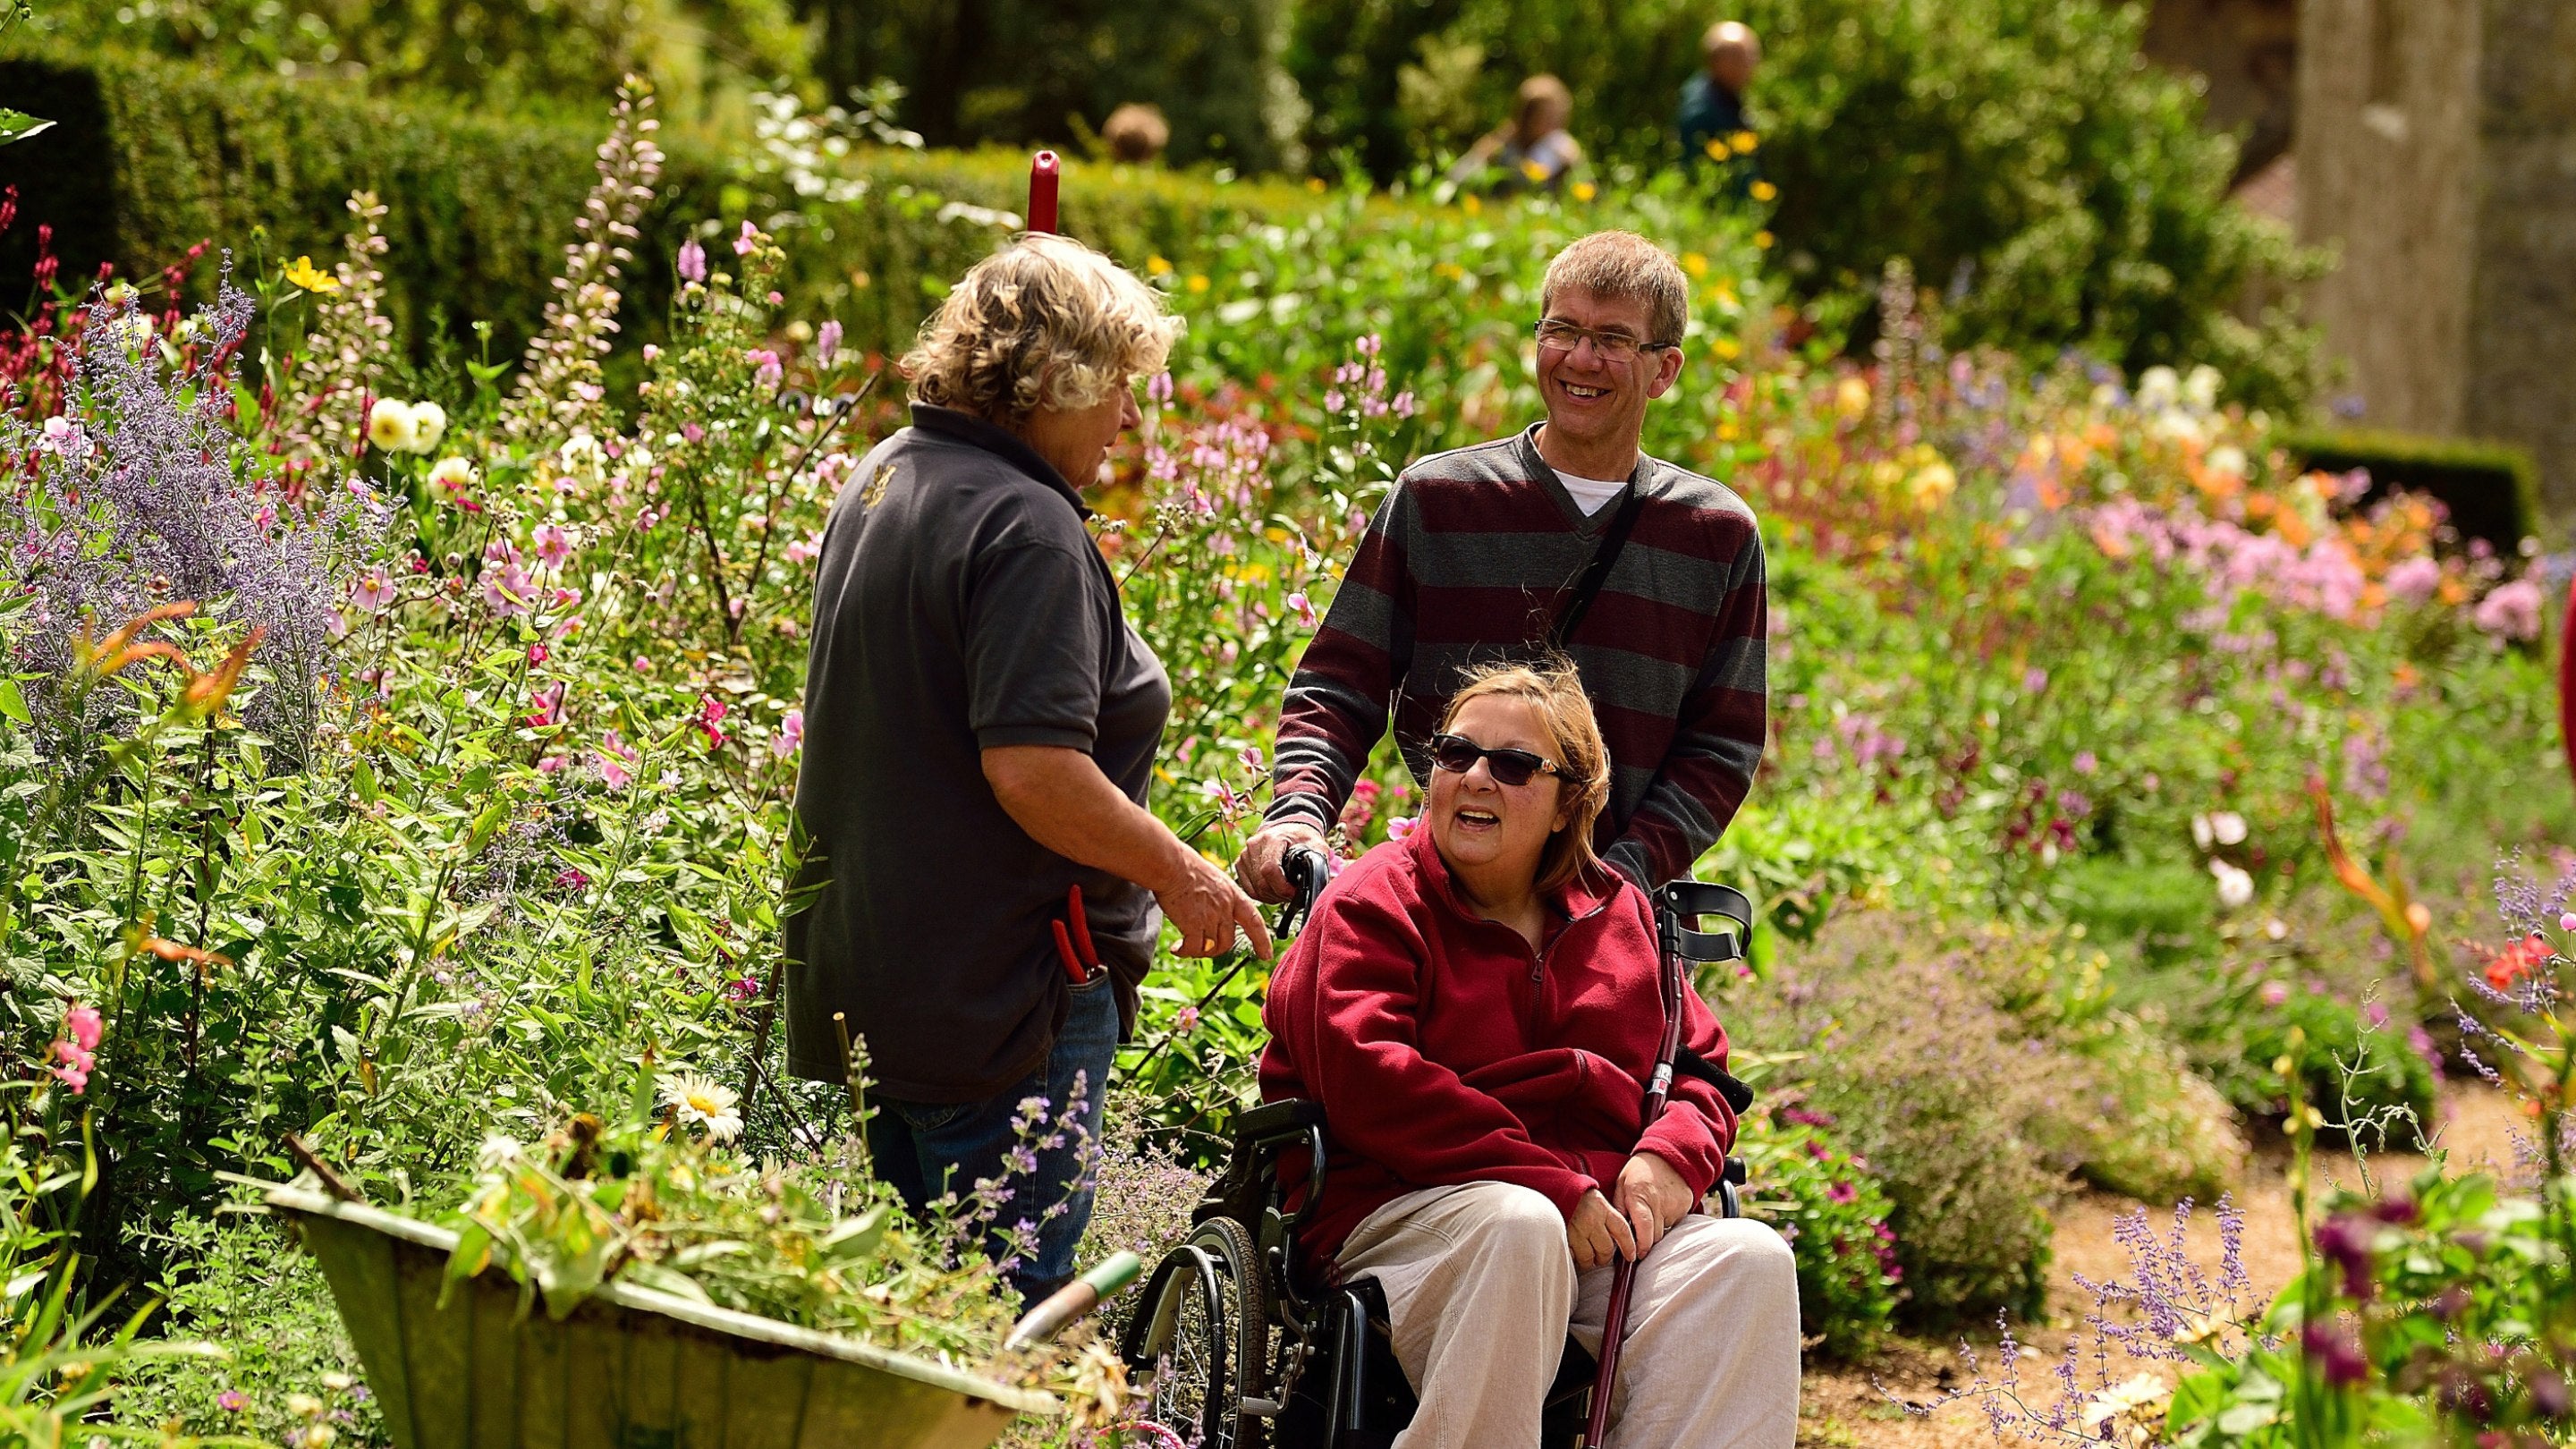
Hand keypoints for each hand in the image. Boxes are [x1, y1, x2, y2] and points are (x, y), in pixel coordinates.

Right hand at [1156, 849, 1273, 960]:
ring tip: (1185, 947)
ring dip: (1198, 951)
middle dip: (1215, 949)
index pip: (1254, 921)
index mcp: (1233, 895)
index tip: (1266, 955)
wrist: (1172, 865)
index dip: (1262, 940)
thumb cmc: (1186, 867)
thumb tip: (1216, 912)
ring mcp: (1211, 917)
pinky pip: (1194, 948)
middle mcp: (1225, 908)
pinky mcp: (1193, 924)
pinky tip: (1176, 948)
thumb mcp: (1214, 879)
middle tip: (1200, 947)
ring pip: (1211, 947)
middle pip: (1228, 941)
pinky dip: (1185, 952)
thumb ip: (1220, 897)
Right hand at [1233, 820, 1333, 904]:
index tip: (1296, 893)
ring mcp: (1244, 855)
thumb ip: (1320, 862)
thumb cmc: (1302, 837)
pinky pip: (1249, 889)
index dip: (1283, 888)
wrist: (1287, 826)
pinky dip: (1262, 894)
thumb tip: (1325, 883)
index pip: (1270, 870)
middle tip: (1294, 894)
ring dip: (1272, 896)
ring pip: (1255, 889)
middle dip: (1280, 895)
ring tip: (1285, 891)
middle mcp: (1253, 846)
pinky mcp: (1240, 864)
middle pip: (1262, 883)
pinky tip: (1275, 889)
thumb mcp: (1316, 845)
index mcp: (1271, 839)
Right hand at [1568, 1188, 1637, 1272]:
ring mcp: (1576, 1230)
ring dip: (1588, 1260)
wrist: (1554, 1189)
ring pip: (1588, 1257)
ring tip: (1586, 1257)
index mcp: (1602, 1208)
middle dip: (1604, 1257)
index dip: (1628, 1247)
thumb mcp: (1597, 1200)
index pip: (1622, 1231)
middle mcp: (1591, 1219)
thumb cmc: (1577, 1196)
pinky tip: (1574, 1252)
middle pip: (1606, 1249)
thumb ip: (1609, 1217)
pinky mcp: (1562, 1237)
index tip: (1631, 1256)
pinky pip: (1572, 1256)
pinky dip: (1574, 1257)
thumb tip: (1620, 1238)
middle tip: (1601, 1256)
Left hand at [1613, 1152, 1695, 1259]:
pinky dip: (1667, 1221)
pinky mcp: (1685, 1206)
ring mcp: (1674, 1205)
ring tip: (1650, 1215)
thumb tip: (1616, 1228)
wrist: (1669, 1156)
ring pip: (1665, 1231)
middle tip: (1639, 1237)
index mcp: (1639, 1195)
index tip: (1637, 1255)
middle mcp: (1658, 1202)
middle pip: (1654, 1236)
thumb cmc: (1641, 1170)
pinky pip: (1674, 1223)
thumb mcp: (1622, 1182)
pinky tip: (1661, 1209)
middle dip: (1646, 1241)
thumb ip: (1619, 1205)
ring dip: (1656, 1230)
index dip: (1641, 1245)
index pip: (1643, 1227)